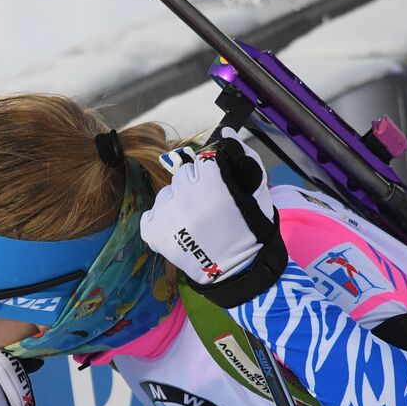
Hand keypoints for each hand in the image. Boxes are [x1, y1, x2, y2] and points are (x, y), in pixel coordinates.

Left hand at [139, 128, 276, 285]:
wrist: (238, 271)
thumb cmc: (249, 229)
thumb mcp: (255, 191)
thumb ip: (245, 158)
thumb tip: (226, 134)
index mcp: (214, 186)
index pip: (204, 160)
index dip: (212, 173)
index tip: (217, 188)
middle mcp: (187, 199)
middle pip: (183, 175)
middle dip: (194, 187)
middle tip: (207, 207)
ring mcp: (168, 217)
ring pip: (166, 195)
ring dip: (177, 204)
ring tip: (194, 224)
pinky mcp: (154, 234)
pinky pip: (151, 215)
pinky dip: (162, 222)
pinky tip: (179, 232)